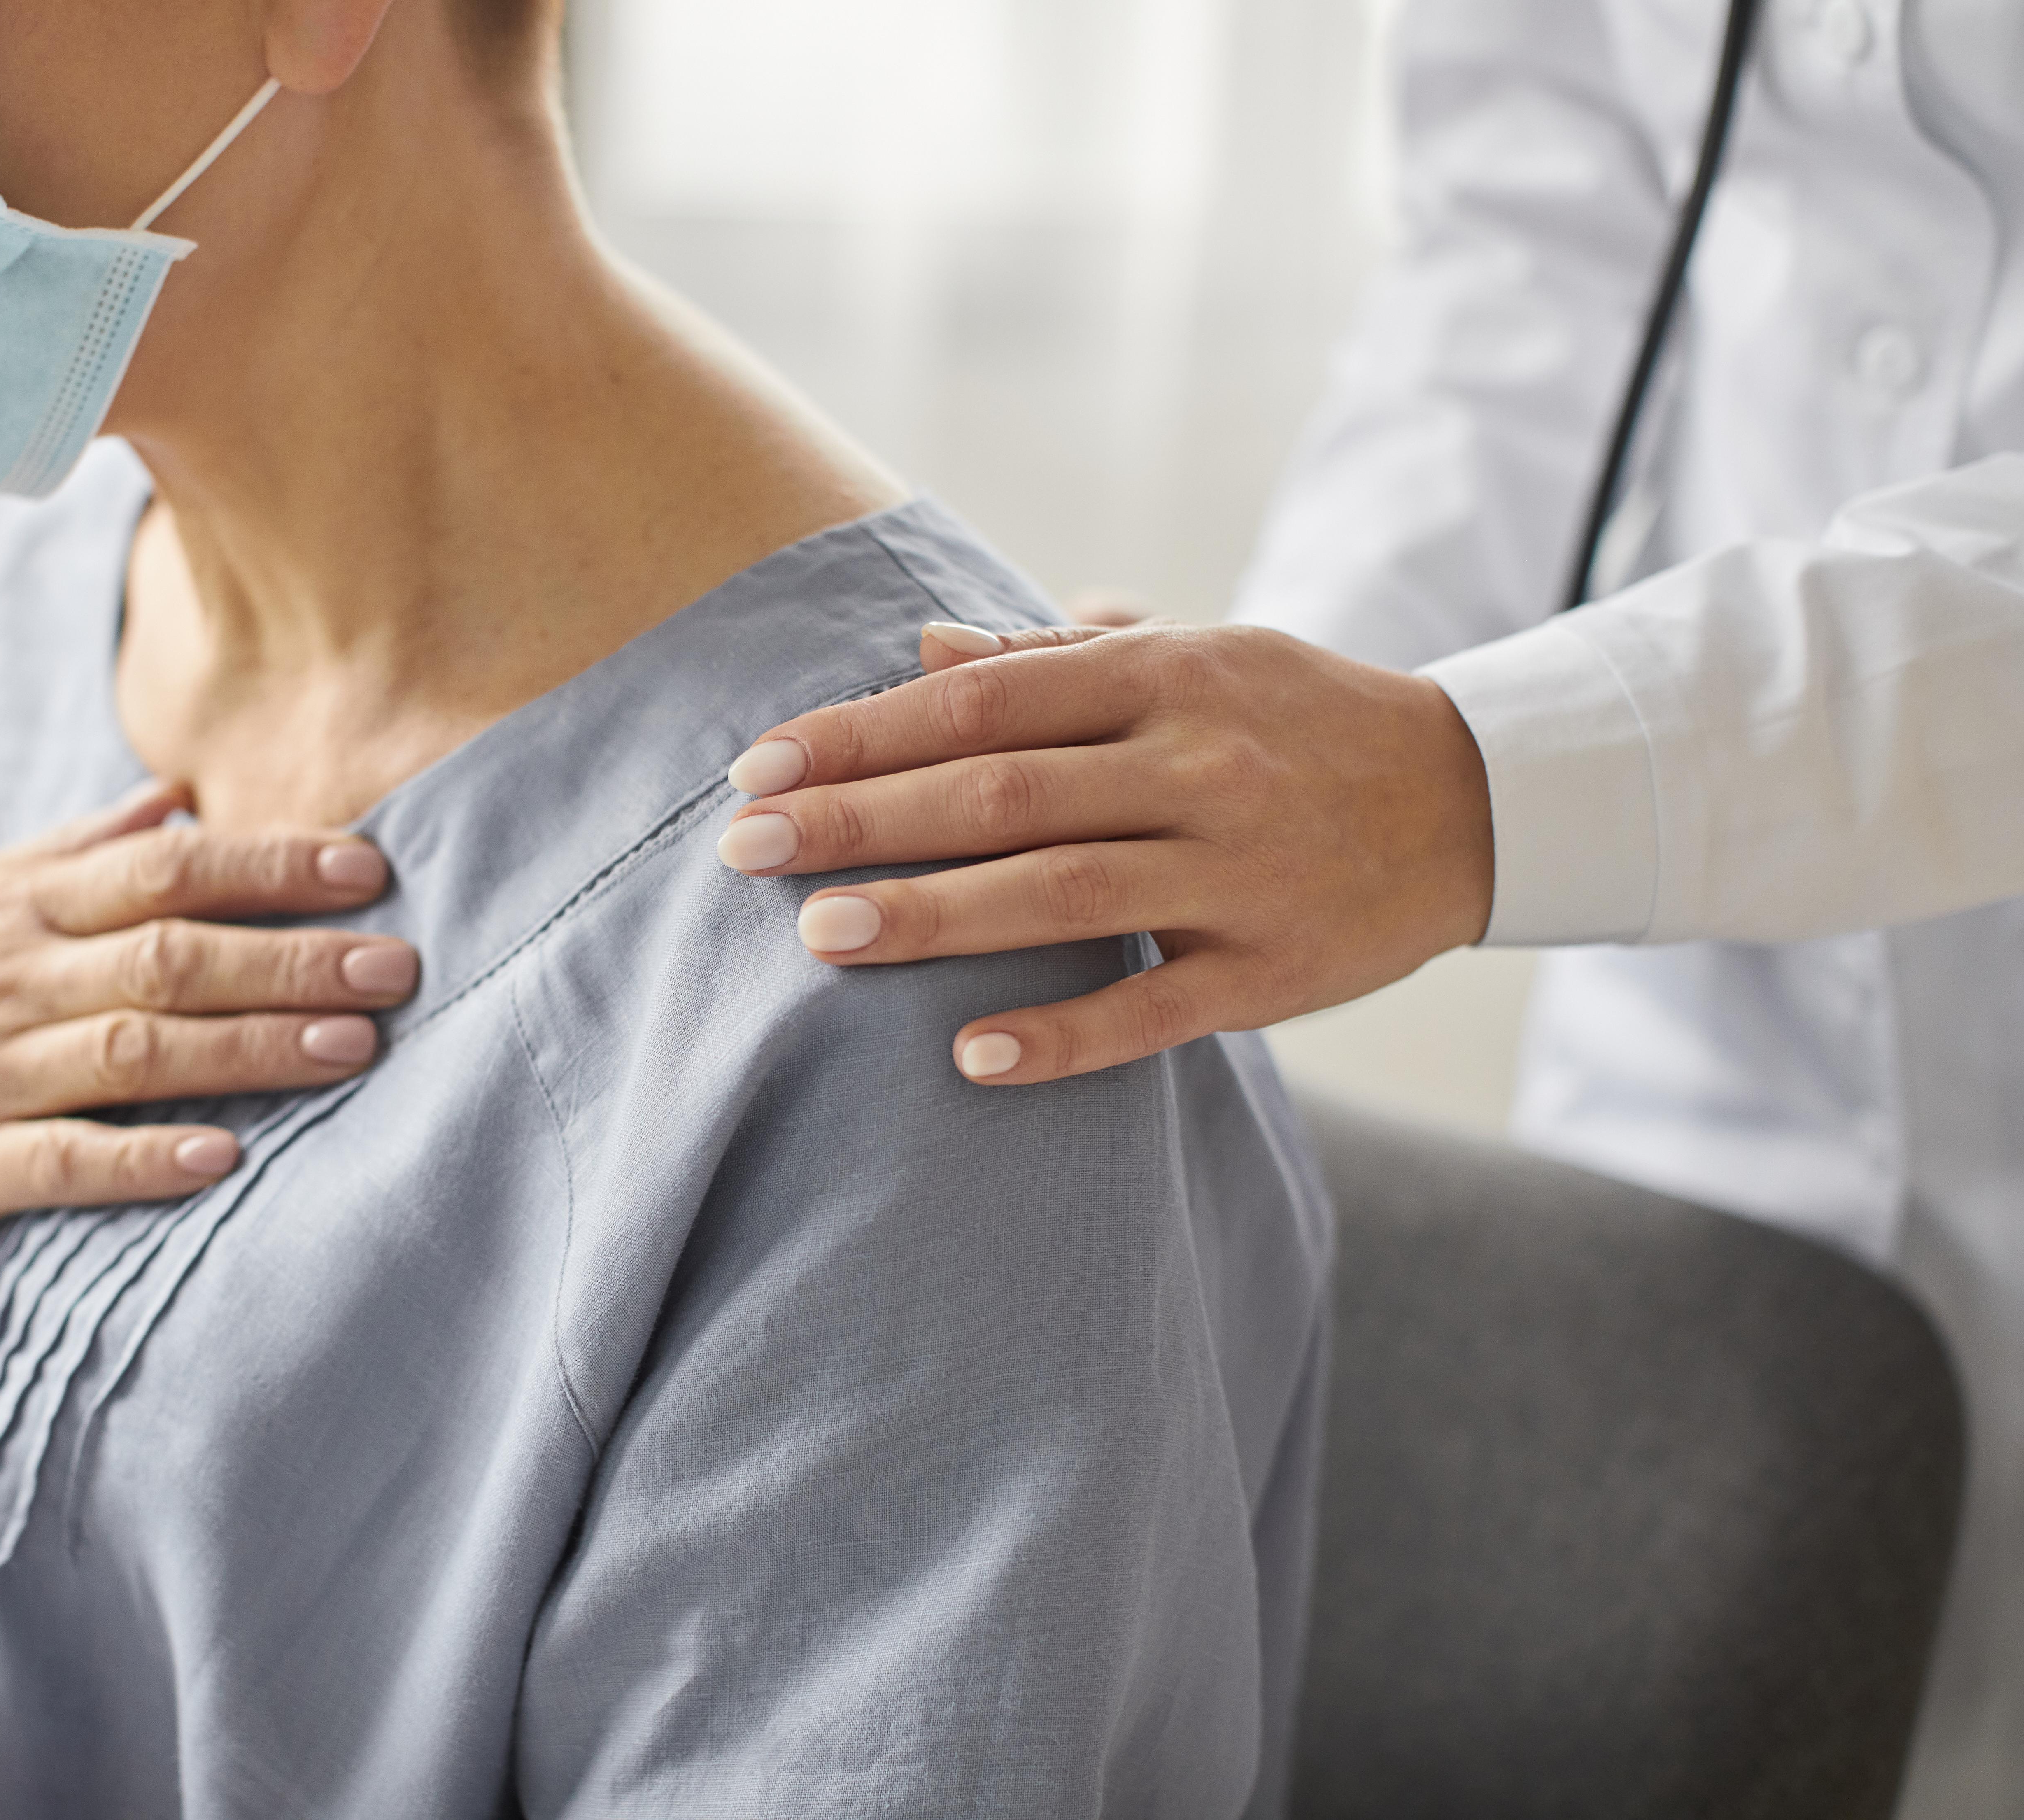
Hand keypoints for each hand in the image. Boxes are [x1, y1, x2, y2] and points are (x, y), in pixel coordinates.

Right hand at [0, 781, 418, 1270]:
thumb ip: (72, 850)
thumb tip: (175, 797)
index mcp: (17, 907)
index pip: (166, 868)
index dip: (271, 866)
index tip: (369, 869)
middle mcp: (6, 979)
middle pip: (171, 957)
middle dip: (291, 959)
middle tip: (398, 964)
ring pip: (133, 1053)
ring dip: (249, 1050)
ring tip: (352, 1049)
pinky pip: (58, 1161)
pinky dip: (140, 1160)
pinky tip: (218, 1162)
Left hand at [714, 620, 1492, 1084]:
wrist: (1473, 798)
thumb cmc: (1294, 719)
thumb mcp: (1194, 656)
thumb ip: (1056, 656)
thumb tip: (919, 647)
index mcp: (1169, 677)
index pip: (985, 699)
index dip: (864, 731)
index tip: (756, 763)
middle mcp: (1201, 767)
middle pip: (1004, 794)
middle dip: (863, 821)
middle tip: (743, 849)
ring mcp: (1239, 876)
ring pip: (1065, 896)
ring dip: (934, 917)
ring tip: (817, 936)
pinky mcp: (1273, 974)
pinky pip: (1155, 1010)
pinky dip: (1061, 1036)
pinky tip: (967, 1059)